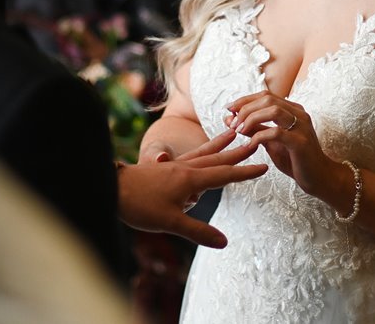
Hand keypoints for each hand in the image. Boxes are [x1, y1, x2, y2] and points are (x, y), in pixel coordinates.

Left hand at [118, 129, 266, 247]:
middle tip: (256, 140)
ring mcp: (173, 166)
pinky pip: (189, 157)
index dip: (245, 173)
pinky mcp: (163, 169)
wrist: (110, 188)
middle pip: (216, 158)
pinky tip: (200, 155)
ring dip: (220, 145)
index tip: (264, 167)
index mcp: (190, 179)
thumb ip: (198, 231)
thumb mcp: (169, 223)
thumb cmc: (139, 205)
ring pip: (203, 153)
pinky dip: (201, 152)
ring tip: (232, 133)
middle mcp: (184, 168)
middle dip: (237, 152)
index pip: (224, 175)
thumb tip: (225, 242)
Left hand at [226, 91, 335, 200]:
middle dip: (245, 108)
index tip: (229, 109)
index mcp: (292, 110)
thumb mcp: (270, 142)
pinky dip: (259, 136)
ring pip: (273, 110)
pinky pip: (276, 132)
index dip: (245, 100)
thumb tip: (229, 119)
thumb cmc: (295, 160)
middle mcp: (299, 113)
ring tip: (239, 131)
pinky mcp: (301, 142)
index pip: (265, 96)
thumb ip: (254, 129)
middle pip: (267, 99)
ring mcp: (301, 126)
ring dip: (251, 119)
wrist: (320, 178)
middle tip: (232, 122)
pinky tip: (250, 145)